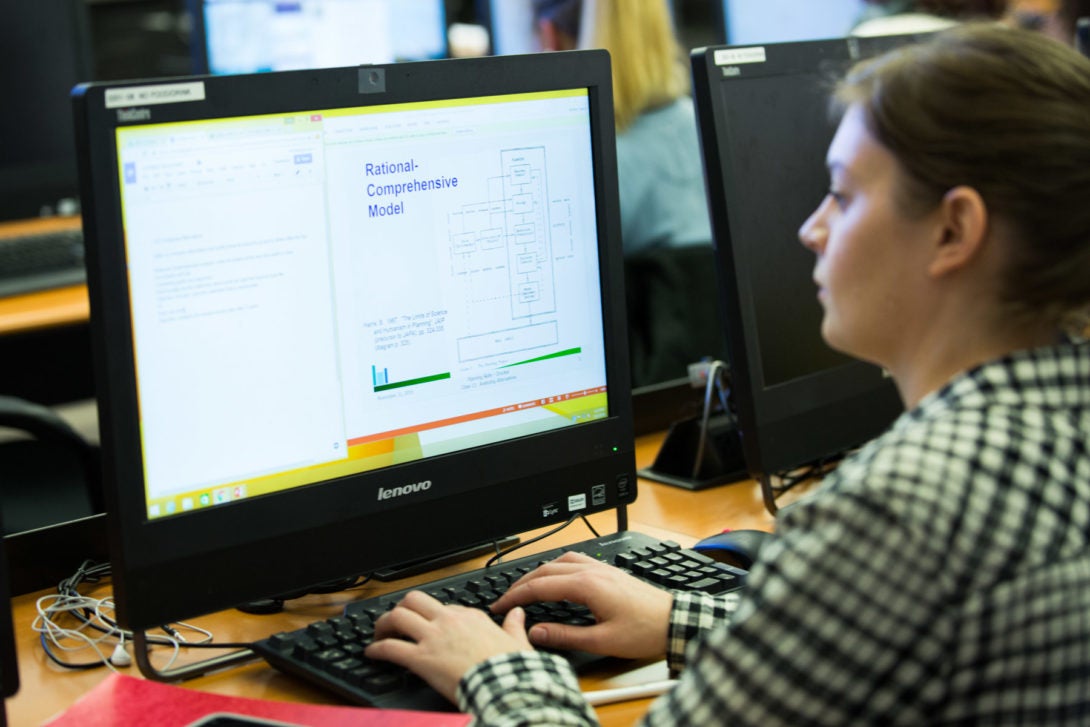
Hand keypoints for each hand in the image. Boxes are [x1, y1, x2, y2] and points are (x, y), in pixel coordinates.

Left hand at [364, 590, 533, 703]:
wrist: (503, 685)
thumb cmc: (510, 667)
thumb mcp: (517, 641)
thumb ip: (514, 625)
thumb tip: (517, 613)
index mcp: (470, 616)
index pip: (443, 606)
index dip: (432, 615)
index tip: (428, 624)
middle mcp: (448, 621)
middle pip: (414, 600)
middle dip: (400, 607)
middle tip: (395, 620)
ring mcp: (433, 638)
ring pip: (398, 616)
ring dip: (384, 623)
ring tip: (379, 633)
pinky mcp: (421, 658)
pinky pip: (390, 648)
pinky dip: (377, 650)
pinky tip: (371, 654)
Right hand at [491, 551, 672, 659]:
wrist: (675, 620)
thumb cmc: (645, 631)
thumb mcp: (602, 640)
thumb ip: (566, 636)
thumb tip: (537, 632)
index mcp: (588, 585)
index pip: (541, 586)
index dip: (516, 596)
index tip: (501, 606)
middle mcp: (593, 571)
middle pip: (547, 570)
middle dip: (522, 583)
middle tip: (506, 598)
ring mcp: (602, 568)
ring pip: (561, 561)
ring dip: (540, 572)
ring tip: (526, 586)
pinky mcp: (611, 572)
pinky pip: (576, 561)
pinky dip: (558, 567)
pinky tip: (558, 577)